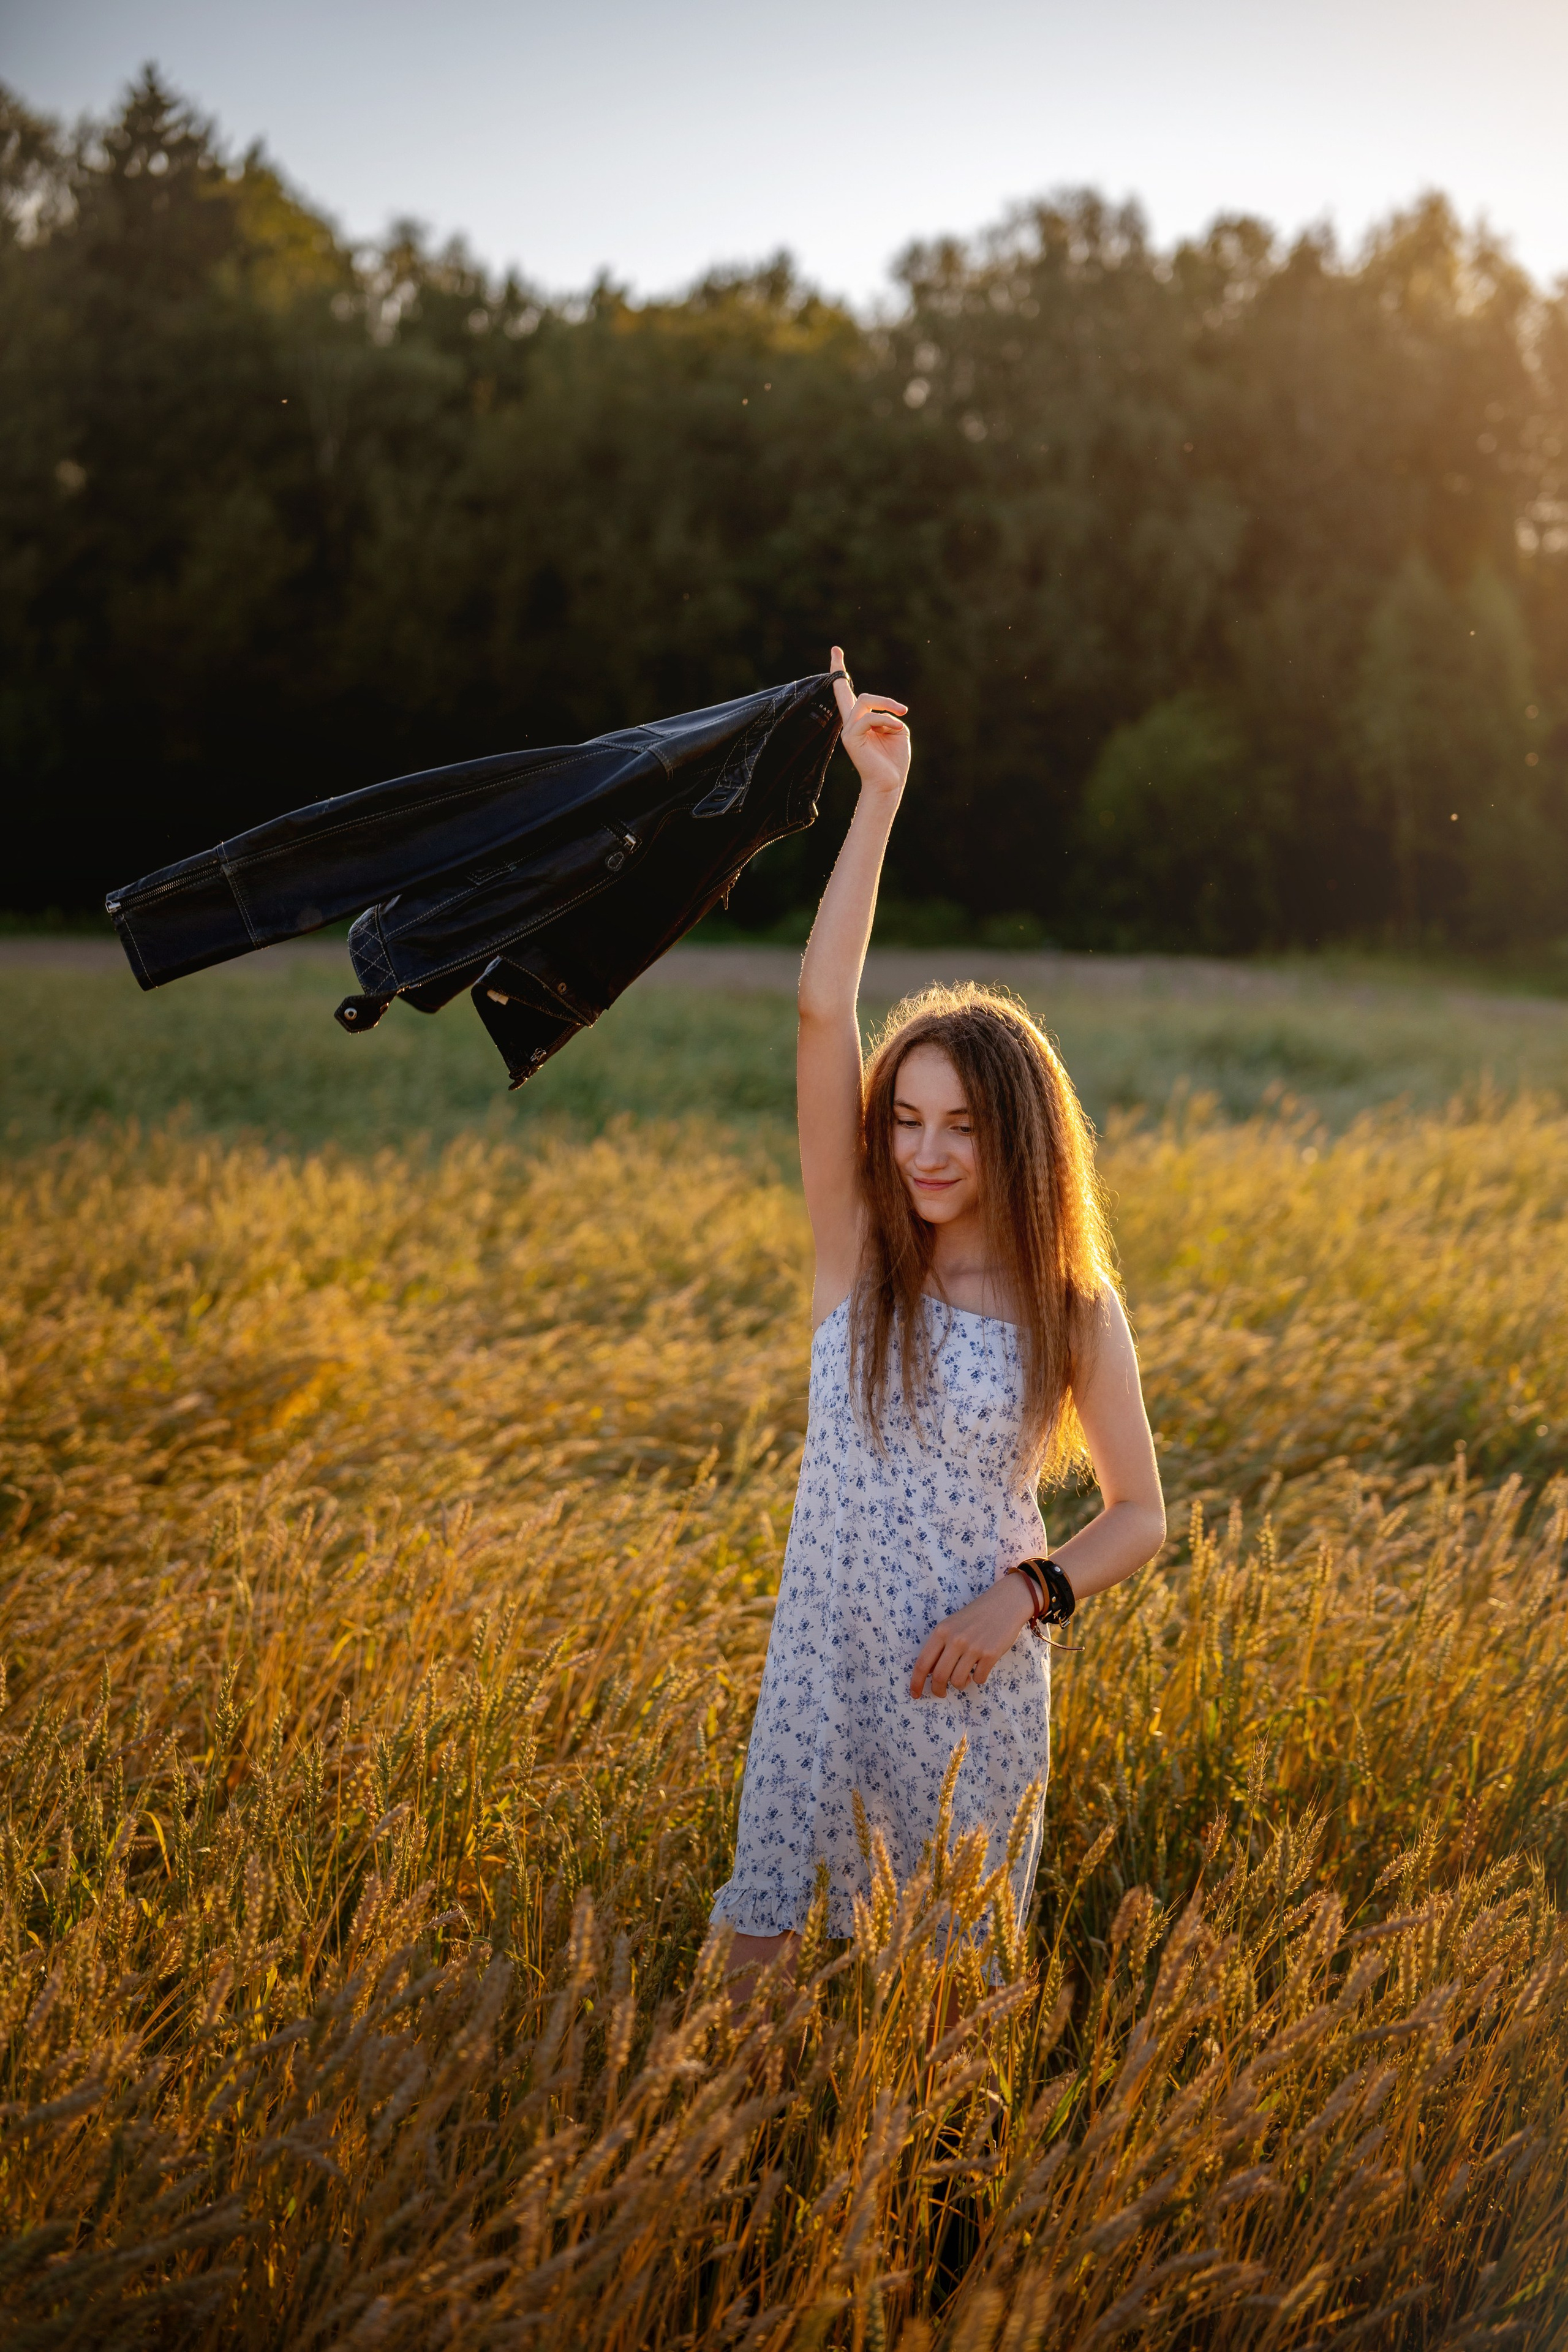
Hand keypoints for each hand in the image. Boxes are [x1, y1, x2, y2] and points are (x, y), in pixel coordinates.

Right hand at [830, 643, 909, 798]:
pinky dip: (887, 720)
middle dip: (884, 700)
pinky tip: (898, 729)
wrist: (889, 783)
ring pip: (864, 702)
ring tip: (901, 720)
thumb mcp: (897, 730)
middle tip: (903, 712)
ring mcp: (848, 730)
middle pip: (858, 695)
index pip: (845, 693)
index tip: (835, 650)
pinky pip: (869, 718)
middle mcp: (850, 724)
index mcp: (859, 721)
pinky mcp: (851, 738)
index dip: (838, 670)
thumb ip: (888, 714)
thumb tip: (883, 710)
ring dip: (887, 707)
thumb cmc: (894, 760)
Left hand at [909, 1573, 1033, 1698]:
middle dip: (938, 1690)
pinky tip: (981, 1668)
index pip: (922, 1663)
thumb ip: (939, 1646)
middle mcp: (955, 1640)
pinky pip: (979, 1679)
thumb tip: (929, 1672)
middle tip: (941, 1693)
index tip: (915, 1695)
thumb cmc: (975, 1616)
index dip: (916, 1683)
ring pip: (957, 1681)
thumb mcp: (951, 1625)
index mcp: (941, 1632)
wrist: (1004, 1604)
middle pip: (939, 1677)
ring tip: (965, 1676)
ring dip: (960, 1684)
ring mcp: (973, 1647)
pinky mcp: (990, 1654)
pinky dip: (978, 1679)